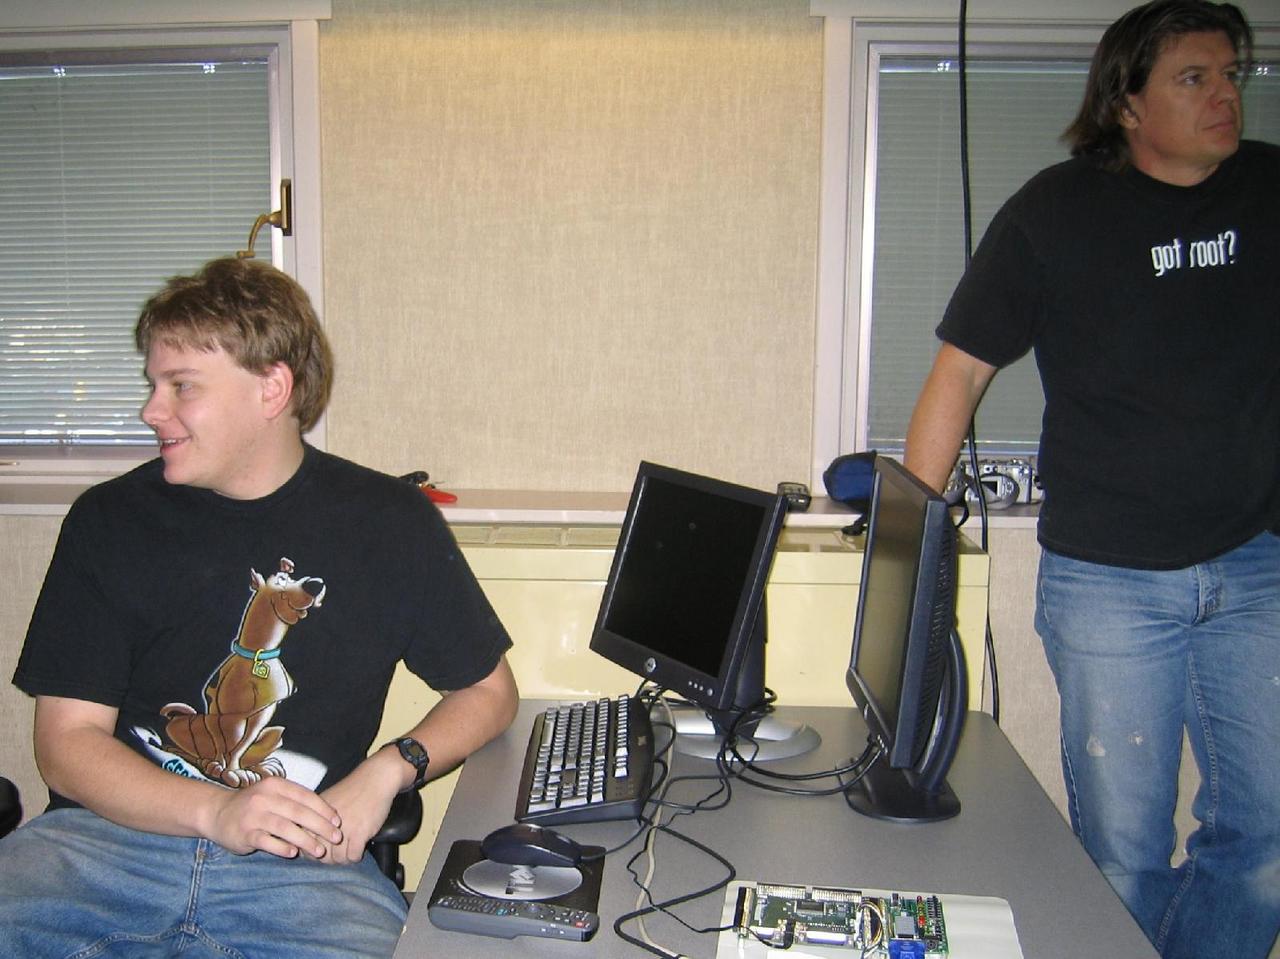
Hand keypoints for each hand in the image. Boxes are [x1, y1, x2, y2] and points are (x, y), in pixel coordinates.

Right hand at [205, 776, 343, 858]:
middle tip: (336, 837)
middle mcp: (264, 797)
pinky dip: (281, 847)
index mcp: (275, 785)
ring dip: (305, 840)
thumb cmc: (254, 806)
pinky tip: (293, 853)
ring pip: (284, 827)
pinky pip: (266, 840)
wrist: (217, 813)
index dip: (324, 809)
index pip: (305, 796)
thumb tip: (326, 817)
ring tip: (319, 851)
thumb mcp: (273, 797)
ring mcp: (253, 815)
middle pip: (298, 812)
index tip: (338, 821)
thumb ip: (294, 803)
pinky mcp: (244, 833)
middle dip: (320, 826)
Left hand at [312, 751, 402, 864]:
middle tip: (337, 855)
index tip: (322, 852)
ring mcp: (342, 829)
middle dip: (329, 859)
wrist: (375, 779)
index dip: (312, 852)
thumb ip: (316, 819)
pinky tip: (359, 849)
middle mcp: (325, 823)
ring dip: (344, 860)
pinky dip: (356, 857)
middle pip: (320, 854)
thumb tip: (308, 842)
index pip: (305, 843)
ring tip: (349, 853)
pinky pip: (353, 856)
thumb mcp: (328, 801)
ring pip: (337, 858)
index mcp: (314, 815)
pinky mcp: (359, 832)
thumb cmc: (353, 790)